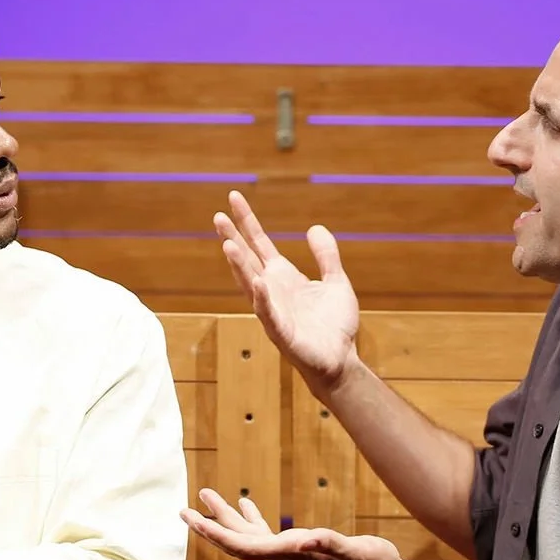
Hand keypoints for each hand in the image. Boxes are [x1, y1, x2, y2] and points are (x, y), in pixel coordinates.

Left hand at [181, 488, 407, 559]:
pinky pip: (268, 534)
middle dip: (210, 525)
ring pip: (250, 537)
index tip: (193, 520)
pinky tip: (247, 505)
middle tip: (184, 509)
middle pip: (238, 543)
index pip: (244, 546)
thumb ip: (334, 544)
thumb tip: (308, 537)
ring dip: (227, 518)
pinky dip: (253, 519)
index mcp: (293, 556)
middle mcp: (285, 558)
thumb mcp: (360, 553)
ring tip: (208, 496)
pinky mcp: (300, 551)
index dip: (216, 533)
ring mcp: (291, 556)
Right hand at [214, 190, 360, 392]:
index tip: (234, 198)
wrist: (341, 361)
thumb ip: (326, 256)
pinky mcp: (282, 333)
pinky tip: (258, 283)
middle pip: (247, 259)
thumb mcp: (336, 282)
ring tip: (227, 245)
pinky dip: (263, 299)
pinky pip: (269, 314)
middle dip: (233, 238)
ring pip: (250, 285)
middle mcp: (272, 290)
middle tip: (218, 216)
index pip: (259, 243)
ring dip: (239, 266)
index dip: (247, 221)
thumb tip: (314, 227)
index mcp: (283, 276)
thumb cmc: (335, 326)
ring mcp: (273, 311)